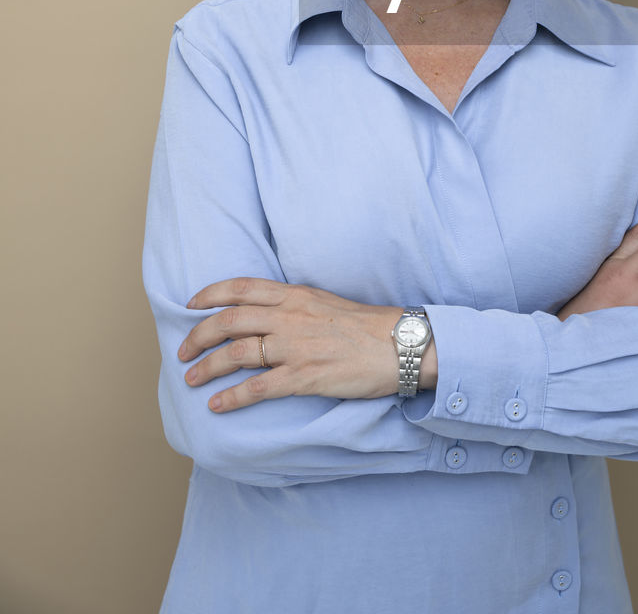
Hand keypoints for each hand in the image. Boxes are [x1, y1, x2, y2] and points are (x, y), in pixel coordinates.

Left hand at [178, 279, 413, 412]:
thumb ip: (295, 306)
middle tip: (182, 352)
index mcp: (295, 295)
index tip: (191, 304)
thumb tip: (268, 314)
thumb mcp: (325, 302)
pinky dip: (232, 397)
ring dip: (207, 367)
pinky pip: (258, 388)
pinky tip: (217, 405)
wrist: (400, 344)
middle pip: (230, 320)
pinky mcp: (305, 376)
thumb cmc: (366, 325)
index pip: (242, 287)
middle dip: (198, 336)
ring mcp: (296, 346)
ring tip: (191, 379)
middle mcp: (290, 316)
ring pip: (237, 353)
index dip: (211, 294)